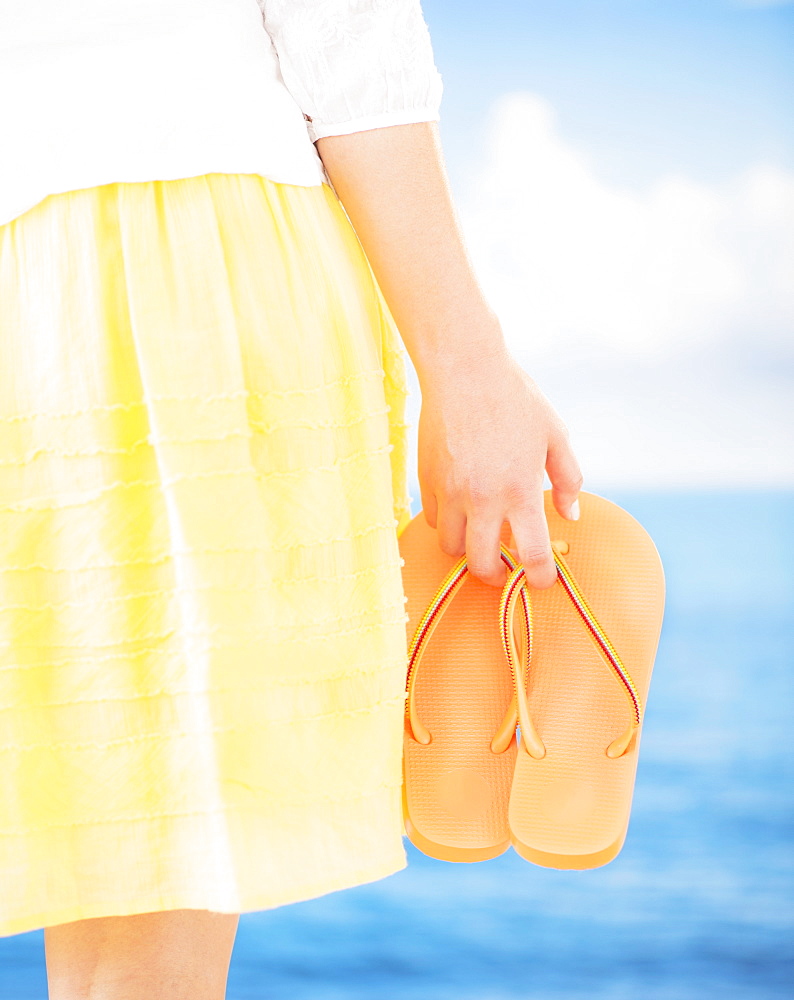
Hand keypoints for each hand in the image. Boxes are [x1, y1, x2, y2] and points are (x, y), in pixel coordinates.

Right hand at [416, 346, 582, 588]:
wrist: (464, 370)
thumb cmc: (516, 400)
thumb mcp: (555, 436)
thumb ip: (568, 480)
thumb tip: (570, 516)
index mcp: (521, 491)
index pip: (531, 556)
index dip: (539, 577)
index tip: (541, 580)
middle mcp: (483, 499)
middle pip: (481, 565)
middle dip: (494, 576)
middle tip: (503, 569)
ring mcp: (450, 492)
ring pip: (450, 547)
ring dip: (466, 549)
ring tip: (479, 535)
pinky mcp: (426, 480)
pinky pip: (432, 519)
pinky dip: (446, 522)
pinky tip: (459, 506)